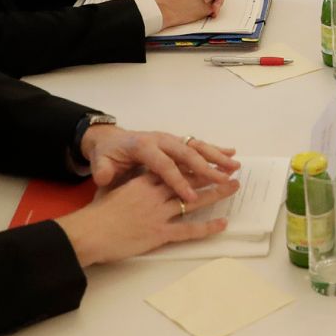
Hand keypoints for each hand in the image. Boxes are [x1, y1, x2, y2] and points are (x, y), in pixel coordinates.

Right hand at [55, 172, 238, 266]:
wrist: (90, 232)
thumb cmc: (97, 213)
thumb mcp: (110, 189)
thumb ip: (122, 182)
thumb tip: (120, 176)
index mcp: (144, 180)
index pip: (174, 168)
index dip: (192, 164)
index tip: (208, 160)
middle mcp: (155, 193)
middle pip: (189, 180)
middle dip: (211, 174)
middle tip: (230, 170)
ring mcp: (159, 213)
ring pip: (194, 201)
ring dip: (216, 194)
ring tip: (233, 187)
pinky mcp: (160, 233)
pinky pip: (188, 230)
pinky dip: (207, 227)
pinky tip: (222, 224)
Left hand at [78, 124, 239, 196]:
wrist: (109, 138)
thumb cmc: (107, 154)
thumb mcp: (101, 161)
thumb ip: (103, 169)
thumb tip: (103, 176)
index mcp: (143, 146)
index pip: (164, 165)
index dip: (177, 181)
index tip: (190, 197)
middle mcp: (161, 139)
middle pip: (186, 153)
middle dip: (206, 168)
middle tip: (223, 180)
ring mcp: (170, 139)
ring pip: (196, 146)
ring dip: (217, 156)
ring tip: (234, 166)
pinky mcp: (176, 141)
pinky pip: (198, 144)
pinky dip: (215, 148)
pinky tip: (231, 153)